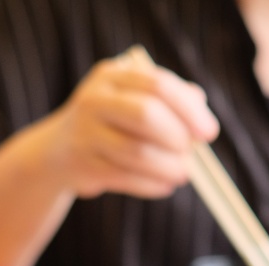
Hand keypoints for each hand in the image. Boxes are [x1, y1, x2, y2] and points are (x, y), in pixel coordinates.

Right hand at [40, 55, 219, 198]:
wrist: (58, 152)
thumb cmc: (110, 124)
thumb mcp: (134, 101)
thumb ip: (169, 99)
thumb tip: (200, 109)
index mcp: (112, 76)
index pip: (158, 85)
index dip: (189, 110)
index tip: (209, 133)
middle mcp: (93, 100)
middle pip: (146, 114)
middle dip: (178, 137)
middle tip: (191, 153)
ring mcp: (85, 133)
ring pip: (138, 152)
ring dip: (168, 167)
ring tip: (183, 174)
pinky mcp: (83, 165)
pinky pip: (127, 177)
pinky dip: (152, 185)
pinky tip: (164, 185)